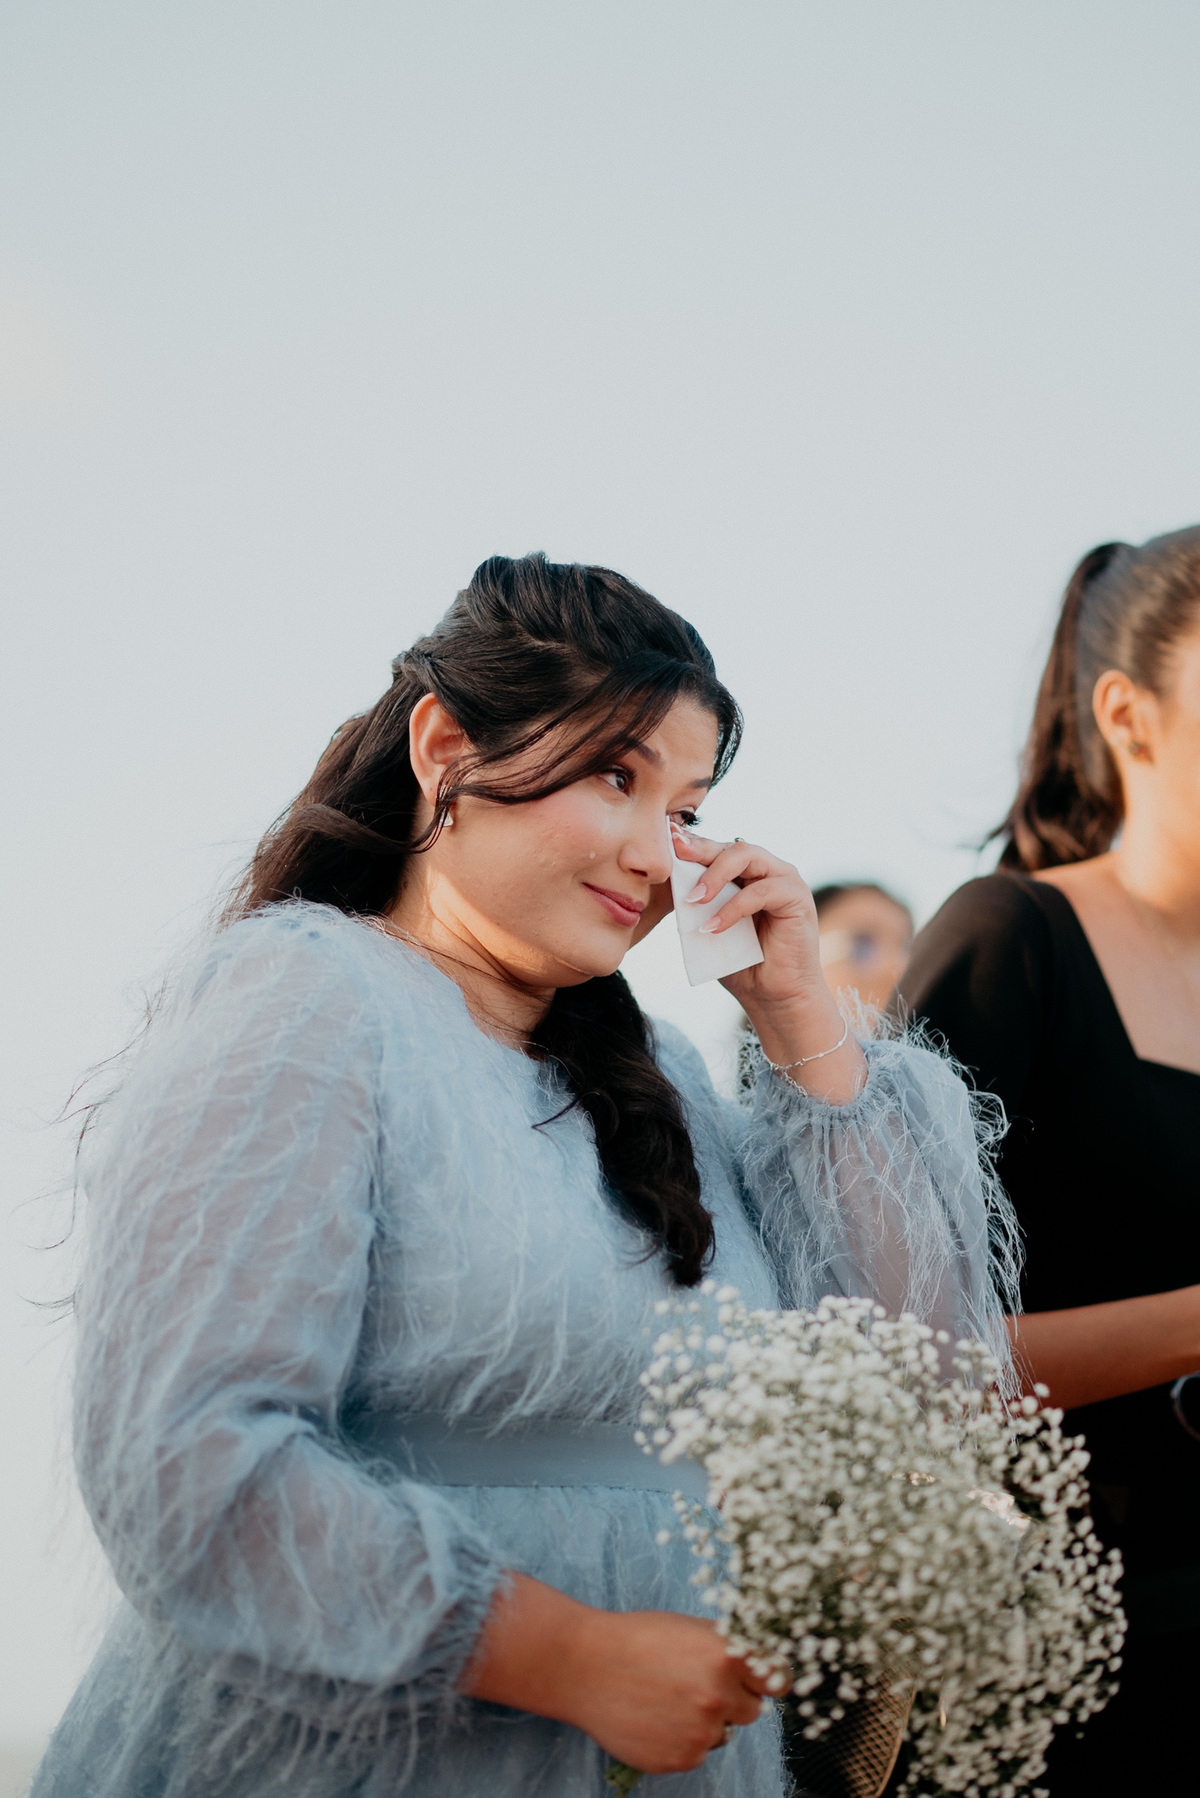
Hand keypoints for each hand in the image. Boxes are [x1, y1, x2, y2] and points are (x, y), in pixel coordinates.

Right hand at [463, 1573, 769, 1774]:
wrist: (584, 1665)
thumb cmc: (637, 1639)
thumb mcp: (691, 1628)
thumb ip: (730, 1650)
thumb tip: (766, 1669)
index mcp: (726, 1655)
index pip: (779, 1678)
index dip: (766, 1676)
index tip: (757, 1677)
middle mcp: (719, 1696)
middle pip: (754, 1709)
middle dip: (733, 1698)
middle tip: (696, 1682)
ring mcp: (701, 1732)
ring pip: (725, 1733)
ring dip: (706, 1721)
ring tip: (668, 1698)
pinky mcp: (681, 1759)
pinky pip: (698, 1752)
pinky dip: (682, 1739)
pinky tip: (656, 1716)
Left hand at [670, 824, 866, 1102]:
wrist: (774, 997)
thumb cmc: (743, 965)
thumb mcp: (710, 928)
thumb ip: (695, 905)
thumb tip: (666, 883)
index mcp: (748, 874)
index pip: (717, 850)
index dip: (692, 844)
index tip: (665, 842)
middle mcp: (769, 870)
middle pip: (732, 846)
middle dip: (700, 849)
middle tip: (674, 854)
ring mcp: (785, 880)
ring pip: (748, 856)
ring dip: (715, 875)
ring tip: (693, 900)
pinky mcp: (797, 898)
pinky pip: (762, 891)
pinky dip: (734, 908)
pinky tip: (713, 928)